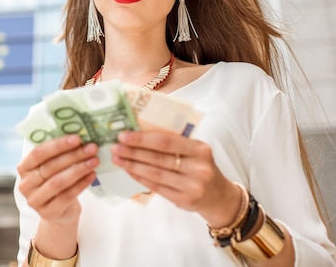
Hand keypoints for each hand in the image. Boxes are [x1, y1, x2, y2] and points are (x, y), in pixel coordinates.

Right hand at [16, 135, 98, 225]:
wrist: (60, 211)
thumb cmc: (57, 181)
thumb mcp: (53, 167)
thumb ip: (58, 153)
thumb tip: (79, 134)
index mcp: (24, 167)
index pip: (39, 153)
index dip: (58, 145)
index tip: (78, 138)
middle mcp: (25, 184)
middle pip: (50, 167)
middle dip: (73, 156)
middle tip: (91, 148)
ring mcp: (34, 200)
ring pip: (58, 182)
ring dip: (79, 169)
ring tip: (94, 161)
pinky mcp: (47, 213)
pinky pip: (66, 196)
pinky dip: (81, 184)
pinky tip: (92, 175)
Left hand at [110, 121, 241, 226]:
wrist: (219, 196)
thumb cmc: (201, 168)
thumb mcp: (195, 152)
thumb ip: (174, 144)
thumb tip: (138, 134)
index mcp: (200, 149)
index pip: (166, 141)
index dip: (142, 138)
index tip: (123, 135)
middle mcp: (198, 167)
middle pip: (158, 158)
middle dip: (132, 151)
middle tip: (115, 147)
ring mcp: (192, 186)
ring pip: (155, 173)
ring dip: (132, 165)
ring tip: (117, 159)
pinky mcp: (184, 200)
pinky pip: (156, 187)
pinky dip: (140, 178)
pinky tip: (129, 171)